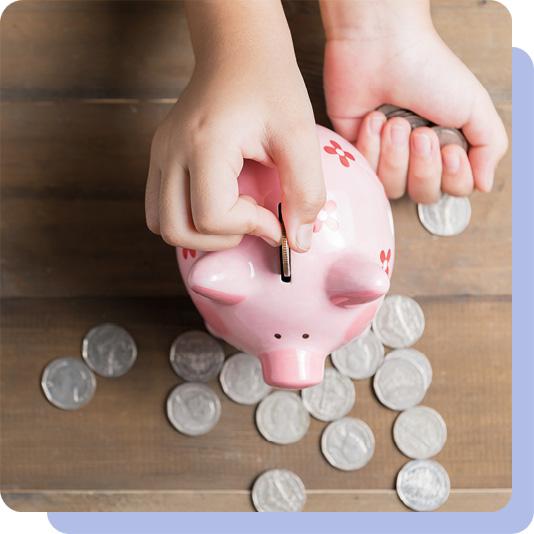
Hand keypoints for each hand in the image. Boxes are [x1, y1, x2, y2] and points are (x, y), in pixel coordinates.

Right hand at [146, 0, 324, 251]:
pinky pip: (160, 208)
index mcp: (204, 145)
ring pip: (163, 225)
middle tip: (251, 218)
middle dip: (221, 239)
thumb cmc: (270, 85)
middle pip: (178, 232)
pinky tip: (219, 202)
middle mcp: (171, 153)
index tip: (275, 216)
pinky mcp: (160, 157)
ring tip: (233, 213)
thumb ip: (306, 192)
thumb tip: (297, 243)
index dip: (249, 227)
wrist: (237, 49)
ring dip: (201, 234)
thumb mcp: (300, 135)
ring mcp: (159, 155)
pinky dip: (188, 219)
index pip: (211, 217)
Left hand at [320, 0, 507, 201]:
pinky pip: (364, 174)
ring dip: (395, 155)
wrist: (381, 47)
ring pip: (392, 188)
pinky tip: (373, 118)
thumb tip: (485, 185)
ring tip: (395, 122)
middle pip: (423, 194)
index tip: (449, 149)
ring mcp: (385, 156)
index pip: (453, 189)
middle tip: (420, 133)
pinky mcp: (356, 152)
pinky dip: (371, 145)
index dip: (452, 176)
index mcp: (446, 147)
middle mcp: (416, 157)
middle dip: (423, 166)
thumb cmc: (428, 70)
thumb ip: (490, 146)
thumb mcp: (474, 105)